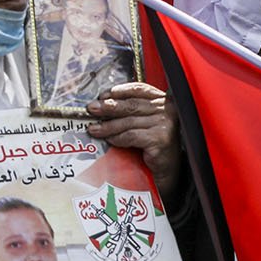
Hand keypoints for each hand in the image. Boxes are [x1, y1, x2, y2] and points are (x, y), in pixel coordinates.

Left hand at [87, 82, 183, 203]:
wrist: (168, 171)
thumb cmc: (154, 146)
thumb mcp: (144, 123)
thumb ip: (130, 111)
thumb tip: (102, 104)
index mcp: (162, 101)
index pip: (138, 89)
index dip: (119, 91)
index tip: (102, 95)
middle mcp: (167, 110)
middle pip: (131, 105)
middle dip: (108, 107)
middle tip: (92, 109)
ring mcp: (165, 125)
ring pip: (129, 122)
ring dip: (108, 126)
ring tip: (94, 129)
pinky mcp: (160, 140)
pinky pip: (132, 136)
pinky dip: (117, 138)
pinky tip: (109, 140)